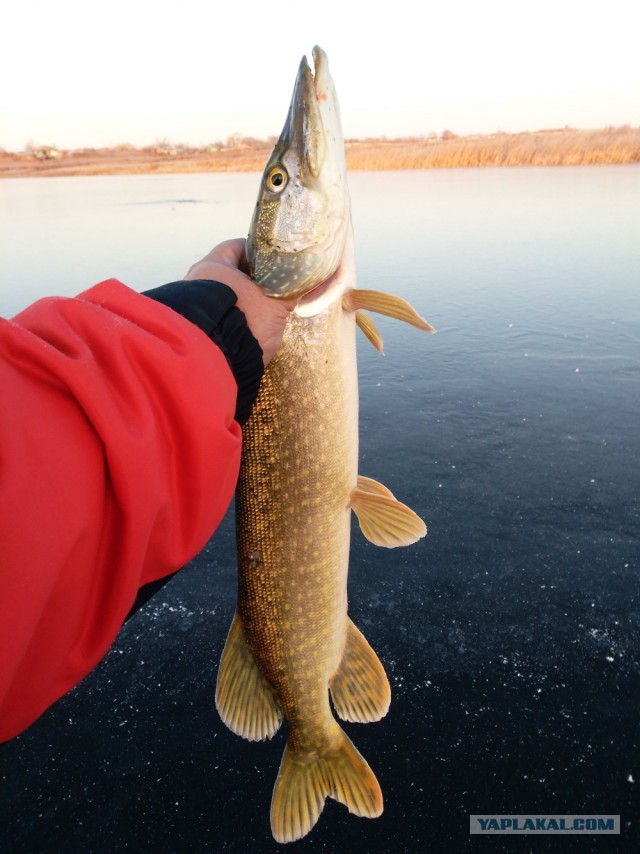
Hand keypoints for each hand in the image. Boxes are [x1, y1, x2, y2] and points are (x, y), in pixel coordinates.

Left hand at [184, 239, 295, 365]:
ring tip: (263, 310)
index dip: (256, 251)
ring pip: (224, 296)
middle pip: (228, 272)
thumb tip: (308, 280)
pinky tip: (250, 328)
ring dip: (242, 301)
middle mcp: (197, 282)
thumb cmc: (245, 321)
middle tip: (271, 286)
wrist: (214, 361)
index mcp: (213, 265)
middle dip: (250, 279)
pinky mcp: (196, 329)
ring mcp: (194, 306)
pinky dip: (234, 318)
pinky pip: (219, 316)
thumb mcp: (275, 304)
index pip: (235, 247)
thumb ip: (291, 290)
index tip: (272, 259)